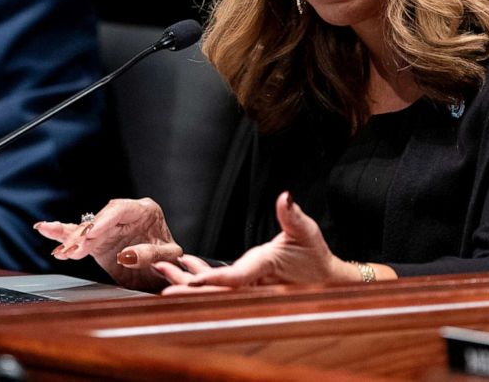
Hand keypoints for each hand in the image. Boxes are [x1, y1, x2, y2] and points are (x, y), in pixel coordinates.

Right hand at [34, 197, 180, 290]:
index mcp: (146, 210)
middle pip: (100, 219)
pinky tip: (45, 229)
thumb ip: (151, 254)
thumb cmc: (170, 261)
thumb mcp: (168, 257)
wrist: (163, 274)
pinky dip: (63, 236)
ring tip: (62, 251)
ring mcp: (110, 227)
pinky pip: (79, 235)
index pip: (121, 209)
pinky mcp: (98, 240)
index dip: (105, 220)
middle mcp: (126, 215)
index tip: (92, 233)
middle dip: (86, 235)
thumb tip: (127, 255)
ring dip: (72, 240)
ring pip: (87, 228)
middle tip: (75, 250)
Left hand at [154, 191, 368, 293]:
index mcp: (264, 270)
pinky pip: (219, 283)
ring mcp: (247, 287)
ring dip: (187, 281)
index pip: (236, 278)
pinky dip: (199, 275)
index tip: (192, 280)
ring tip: (161, 272)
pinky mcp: (245, 285)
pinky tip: (182, 265)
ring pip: (213, 290)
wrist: (327, 282)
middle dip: (190, 289)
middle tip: (164, 285)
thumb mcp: (307, 232)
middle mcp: (252, 283)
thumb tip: (286, 197)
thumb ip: (293, 215)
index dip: (213, 280)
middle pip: (216, 291)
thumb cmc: (317, 258)